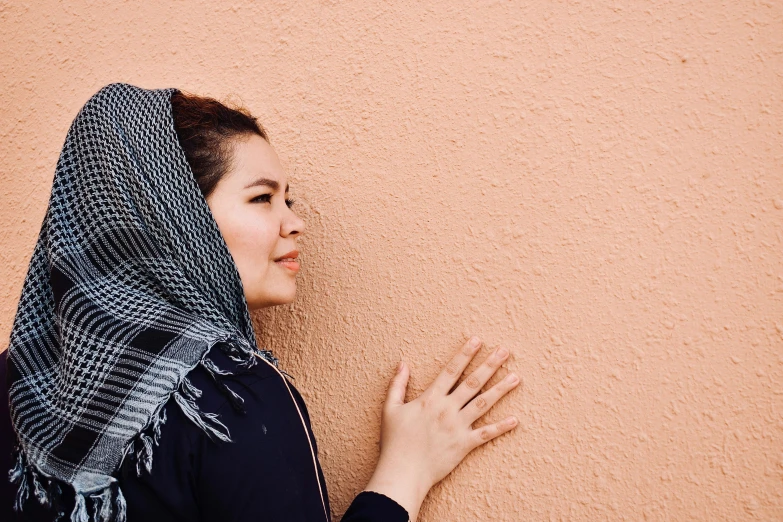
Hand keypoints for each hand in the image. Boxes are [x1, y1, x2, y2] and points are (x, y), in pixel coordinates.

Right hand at [364, 336, 519, 520]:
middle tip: (504, 351)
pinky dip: (501, 427)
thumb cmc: (395, 441)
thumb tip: (403, 363)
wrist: (402, 472)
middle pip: (473, 382)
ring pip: (484, 403)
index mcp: (430, 398)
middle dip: (490, 364)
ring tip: (515, 376)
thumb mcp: (390, 408)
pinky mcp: (464, 445)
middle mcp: (447, 409)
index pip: (451, 371)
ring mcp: (457, 426)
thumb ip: (397, 384)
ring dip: (501, 389)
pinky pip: (486, 434)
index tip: (477, 340)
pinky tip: (515, 419)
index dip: (464, 354)